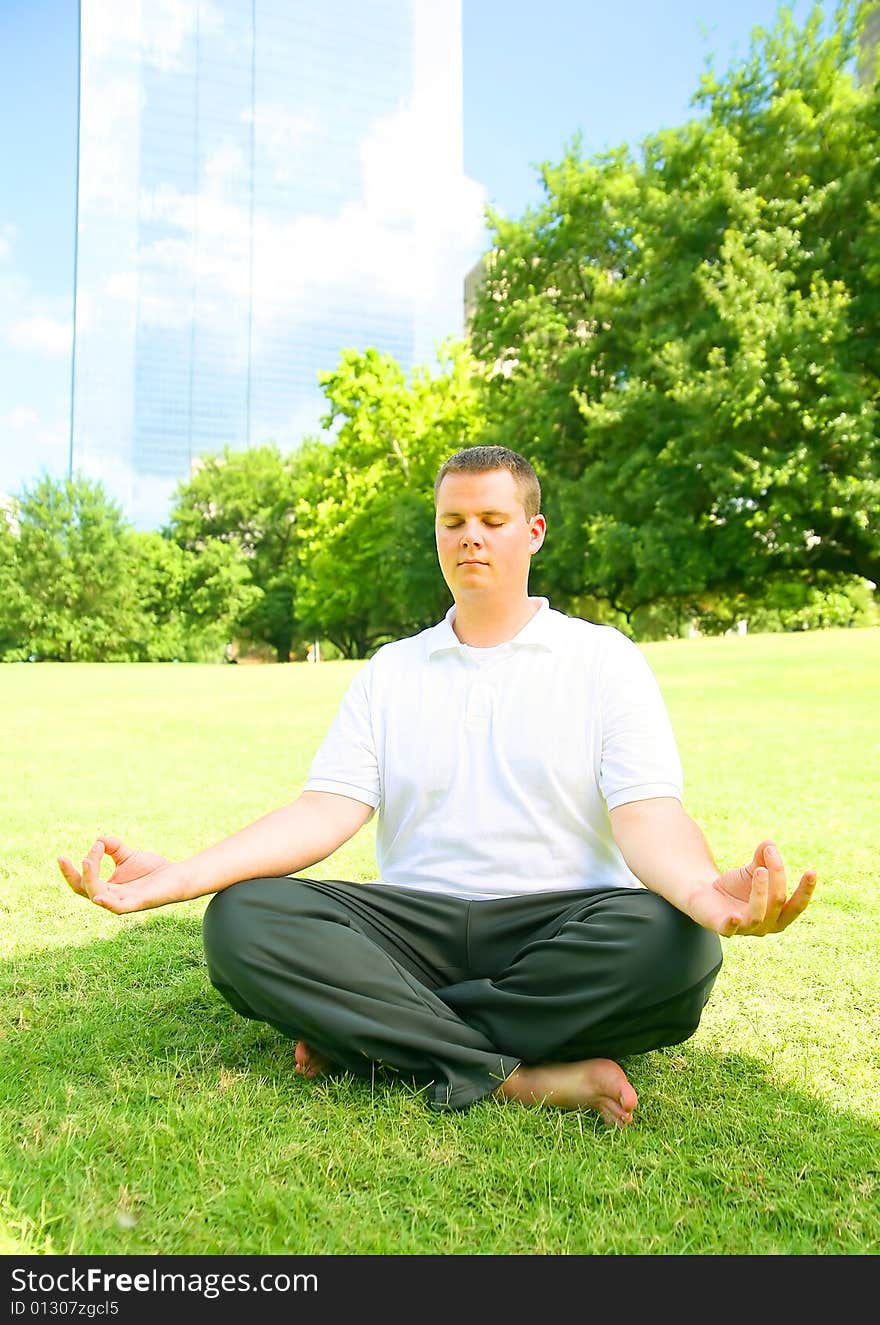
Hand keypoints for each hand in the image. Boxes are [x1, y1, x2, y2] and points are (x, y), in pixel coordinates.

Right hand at [57, 833, 183, 913]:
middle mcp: (111, 897)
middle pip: (85, 889)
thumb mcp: (127, 855)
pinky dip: (106, 903)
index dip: (69, 872)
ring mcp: (123, 902)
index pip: (81, 883)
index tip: (60, 857)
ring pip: (97, 896)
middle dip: (76, 874)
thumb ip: (112, 847)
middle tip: (82, 856)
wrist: (178, 875)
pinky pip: (117, 908)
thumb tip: (98, 839)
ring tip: (89, 861)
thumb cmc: (153, 869)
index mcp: (107, 888)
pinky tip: (98, 896)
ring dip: (90, 879)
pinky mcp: (137, 904)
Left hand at [688, 839, 816, 936]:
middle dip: (778, 876)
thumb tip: (770, 844)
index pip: (797, 906)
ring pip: (758, 914)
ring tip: (759, 870)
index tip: (812, 871)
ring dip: (761, 891)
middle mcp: (765, 926)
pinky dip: (733, 923)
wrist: (705, 894)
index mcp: (779, 915)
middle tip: (770, 853)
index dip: (805, 891)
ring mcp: (745, 929)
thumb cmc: (735, 886)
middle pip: (778, 902)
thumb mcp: (752, 870)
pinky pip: (730, 929)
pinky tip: (735, 915)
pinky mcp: (723, 928)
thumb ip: (762, 859)